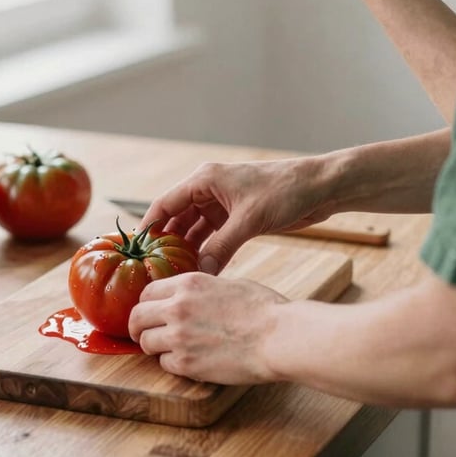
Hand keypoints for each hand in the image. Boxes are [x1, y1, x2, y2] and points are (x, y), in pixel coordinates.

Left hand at [128, 271, 287, 383]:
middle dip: (138, 327)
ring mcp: (179, 336)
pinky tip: (190, 361)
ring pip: (146, 343)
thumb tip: (187, 297)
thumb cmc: (262, 309)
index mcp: (188, 283)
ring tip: (171, 349)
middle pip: (137, 317)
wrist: (278, 336)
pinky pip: (164, 364)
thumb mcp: (226, 284)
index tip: (149, 313)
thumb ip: (199, 291)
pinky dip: (173, 364)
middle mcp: (177, 307)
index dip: (146, 304)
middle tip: (143, 335)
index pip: (147, 291)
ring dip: (155, 347)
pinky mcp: (186, 363)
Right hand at [140, 157, 336, 274]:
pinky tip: (200, 271)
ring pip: (195, 230)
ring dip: (186, 250)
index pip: (166, 203)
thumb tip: (199, 274)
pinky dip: (206, 252)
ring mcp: (223, 204)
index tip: (135, 252)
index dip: (149, 227)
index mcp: (205, 180)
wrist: (320, 188)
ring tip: (174, 276)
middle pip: (177, 218)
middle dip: (166, 243)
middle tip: (154, 270)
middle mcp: (209, 190)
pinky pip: (213, 237)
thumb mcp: (249, 220)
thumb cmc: (285, 191)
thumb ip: (221, 248)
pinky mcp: (237, 218)